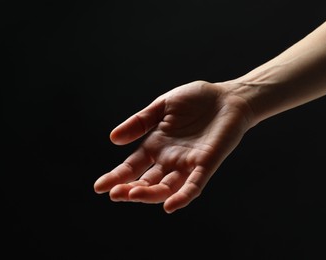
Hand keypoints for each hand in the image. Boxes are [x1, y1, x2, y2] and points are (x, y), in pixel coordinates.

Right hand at [94, 80, 253, 212]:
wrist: (227, 97)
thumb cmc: (195, 100)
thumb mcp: (161, 106)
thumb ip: (139, 122)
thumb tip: (112, 138)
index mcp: (155, 146)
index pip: (131, 167)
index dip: (116, 177)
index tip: (98, 186)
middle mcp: (168, 159)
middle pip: (146, 182)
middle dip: (129, 189)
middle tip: (113, 193)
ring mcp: (187, 164)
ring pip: (166, 186)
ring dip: (150, 194)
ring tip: (132, 194)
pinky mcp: (206, 163)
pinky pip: (194, 184)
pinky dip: (183, 196)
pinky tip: (170, 205)